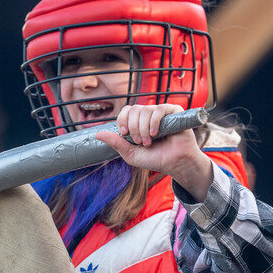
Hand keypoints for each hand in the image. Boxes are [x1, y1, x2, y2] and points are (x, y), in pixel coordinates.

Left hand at [95, 104, 212, 201]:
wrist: (175, 164)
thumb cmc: (155, 159)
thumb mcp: (131, 154)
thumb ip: (116, 143)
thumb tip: (98, 134)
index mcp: (139, 122)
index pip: (127, 111)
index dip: (123, 120)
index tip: (124, 134)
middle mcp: (149, 115)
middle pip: (134, 109)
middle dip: (133, 127)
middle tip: (139, 142)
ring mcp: (162, 113)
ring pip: (145, 110)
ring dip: (143, 128)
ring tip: (148, 142)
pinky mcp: (174, 112)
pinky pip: (159, 109)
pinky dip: (153, 121)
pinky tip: (154, 134)